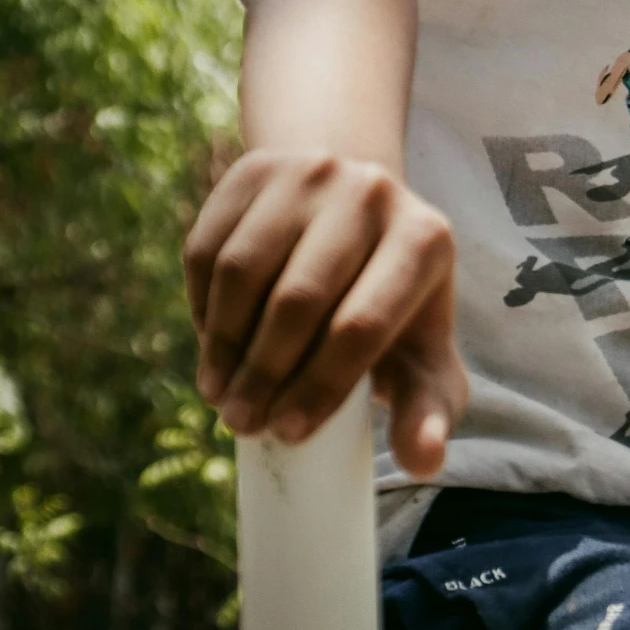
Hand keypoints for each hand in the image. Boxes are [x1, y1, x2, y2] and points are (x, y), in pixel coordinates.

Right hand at [183, 149, 466, 477]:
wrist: (354, 209)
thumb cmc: (390, 300)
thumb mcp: (421, 352)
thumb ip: (429, 409)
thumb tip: (424, 461)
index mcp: (425, 239)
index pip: (362, 326)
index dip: (319, 387)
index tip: (287, 433)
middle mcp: (372, 192)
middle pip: (299, 299)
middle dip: (263, 374)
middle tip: (241, 423)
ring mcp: (310, 171)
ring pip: (244, 270)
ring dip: (222, 343)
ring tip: (220, 394)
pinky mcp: (256, 169)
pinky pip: (209, 245)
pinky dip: (200, 303)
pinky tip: (210, 342)